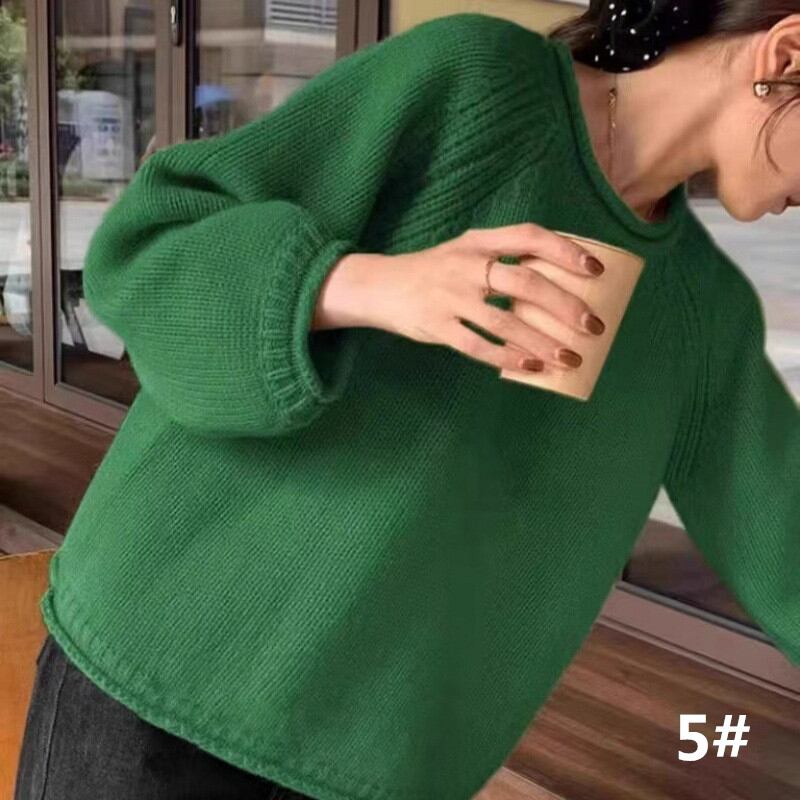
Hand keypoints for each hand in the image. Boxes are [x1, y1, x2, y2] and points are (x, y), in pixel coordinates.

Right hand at [314, 222, 607, 373]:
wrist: (379, 286)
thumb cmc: (433, 271)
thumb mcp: (464, 252)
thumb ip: (501, 259)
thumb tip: (555, 282)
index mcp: (478, 242)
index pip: (529, 237)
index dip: (566, 250)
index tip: (595, 269)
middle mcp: (466, 265)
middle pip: (525, 283)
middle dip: (565, 306)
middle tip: (592, 326)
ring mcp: (450, 297)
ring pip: (505, 322)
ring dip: (542, 342)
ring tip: (570, 357)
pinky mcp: (436, 326)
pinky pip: (478, 346)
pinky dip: (508, 358)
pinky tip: (531, 368)